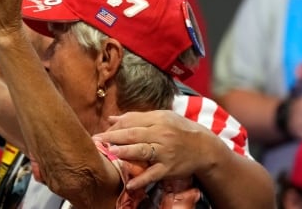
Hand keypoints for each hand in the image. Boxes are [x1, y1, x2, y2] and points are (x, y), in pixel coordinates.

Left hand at [93, 110, 216, 189]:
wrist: (204, 147)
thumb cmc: (179, 129)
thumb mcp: (161, 117)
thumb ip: (135, 117)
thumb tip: (111, 118)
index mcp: (157, 120)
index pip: (131, 122)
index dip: (114, 127)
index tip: (99, 132)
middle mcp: (161, 134)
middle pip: (133, 135)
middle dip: (113, 137)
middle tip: (97, 141)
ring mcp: (165, 152)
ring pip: (142, 151)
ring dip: (125, 152)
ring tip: (111, 152)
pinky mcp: (169, 168)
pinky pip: (153, 174)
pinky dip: (142, 179)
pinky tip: (130, 184)